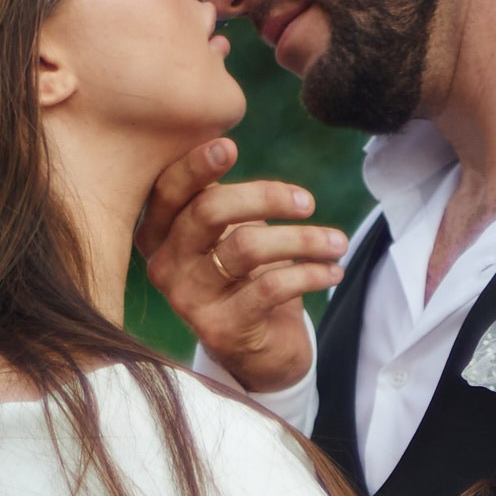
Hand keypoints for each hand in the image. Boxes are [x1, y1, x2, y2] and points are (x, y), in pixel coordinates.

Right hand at [135, 136, 347, 394]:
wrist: (257, 351)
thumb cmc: (244, 278)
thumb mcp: (228, 232)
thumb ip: (219, 196)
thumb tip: (222, 143)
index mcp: (158, 234)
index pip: (169, 191)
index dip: (196, 166)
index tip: (230, 146)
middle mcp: (163, 267)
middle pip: (209, 212)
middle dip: (265, 197)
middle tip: (307, 202)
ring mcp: (187, 300)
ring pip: (246, 247)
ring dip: (302, 239)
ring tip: (337, 242)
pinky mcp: (220, 329)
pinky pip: (270, 286)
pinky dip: (309, 273)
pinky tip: (332, 271)